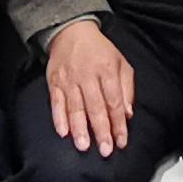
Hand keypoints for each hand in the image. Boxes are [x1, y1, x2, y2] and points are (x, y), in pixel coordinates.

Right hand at [41, 15, 137, 157]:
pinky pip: (56, 102)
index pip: (114, 102)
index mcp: (107, 70)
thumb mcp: (121, 63)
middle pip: (96, 107)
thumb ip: (126, 88)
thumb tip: (127, 114)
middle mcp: (88, 75)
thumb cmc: (99, 51)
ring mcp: (69, 79)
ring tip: (84, 146)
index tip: (121, 141)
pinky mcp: (54, 81)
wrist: (71, 31)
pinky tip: (63, 132)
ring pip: (75, 107)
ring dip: (79, 128)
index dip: (119, 123)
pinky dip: (59, 118)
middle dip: (101, 130)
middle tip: (105, 150)